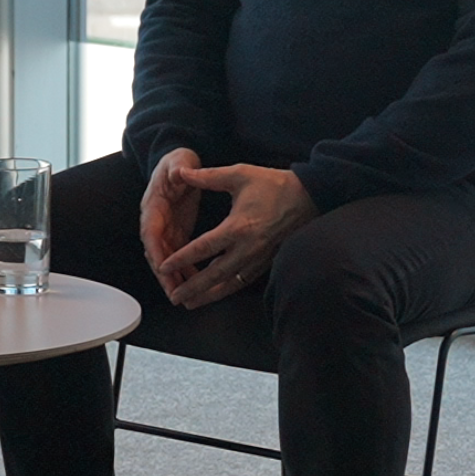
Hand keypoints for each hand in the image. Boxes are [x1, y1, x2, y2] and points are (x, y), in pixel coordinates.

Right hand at [140, 147, 204, 298]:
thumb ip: (178, 168)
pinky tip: (196, 283)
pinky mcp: (176, 233)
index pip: (150, 232)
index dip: (155, 251)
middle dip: (163, 274)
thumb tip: (176, 172)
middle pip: (156, 253)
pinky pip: (178, 256)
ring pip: (166, 259)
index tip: (161, 268)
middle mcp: (155, 221)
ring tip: (185, 297)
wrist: (181, 164)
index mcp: (153, 205)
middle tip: (173, 292)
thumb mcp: (179, 161)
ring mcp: (165, 229)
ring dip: (174, 278)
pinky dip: (185, 270)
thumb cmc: (179, 162)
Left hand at [158, 163, 316, 309]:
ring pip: (230, 283)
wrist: (309, 197)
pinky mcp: (267, 262)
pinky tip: (215, 294)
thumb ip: (208, 177)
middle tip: (174, 296)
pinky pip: (243, 280)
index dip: (182, 258)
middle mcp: (248, 247)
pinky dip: (227, 289)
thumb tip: (182, 172)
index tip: (164, 266)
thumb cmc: (273, 184)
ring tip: (190, 303)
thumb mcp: (239, 174)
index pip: (204, 248)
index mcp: (238, 227)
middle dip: (193, 287)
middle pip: (215, 274)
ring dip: (209, 295)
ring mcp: (259, 258)